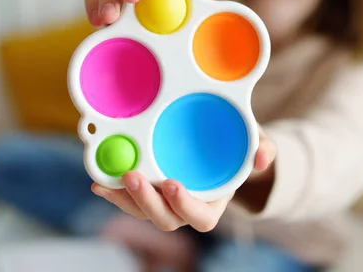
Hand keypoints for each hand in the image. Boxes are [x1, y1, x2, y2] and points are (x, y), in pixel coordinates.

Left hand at [91, 128, 276, 232]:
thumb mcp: (258, 145)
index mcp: (214, 203)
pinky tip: (99, 180)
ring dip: (123, 198)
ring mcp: (165, 202)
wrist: (224, 148)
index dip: (185, 205)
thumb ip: (263, 150)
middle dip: (146, 202)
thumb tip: (263, 157)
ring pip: (142, 211)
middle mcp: (186, 207)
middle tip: (131, 177)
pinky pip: (129, 198)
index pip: (201, 217)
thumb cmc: (240, 149)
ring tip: (105, 181)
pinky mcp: (149, 192)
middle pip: (165, 218)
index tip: (172, 184)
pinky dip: (113, 191)